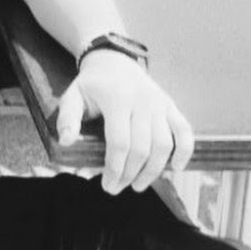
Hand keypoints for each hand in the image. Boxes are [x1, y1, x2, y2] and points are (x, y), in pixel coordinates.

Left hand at [56, 50, 193, 193]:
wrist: (114, 61)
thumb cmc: (91, 85)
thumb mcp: (73, 96)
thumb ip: (68, 118)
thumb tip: (66, 142)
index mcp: (116, 98)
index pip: (119, 142)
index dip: (114, 168)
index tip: (107, 185)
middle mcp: (142, 101)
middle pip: (142, 148)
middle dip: (130, 174)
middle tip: (119, 188)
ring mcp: (159, 103)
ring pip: (164, 145)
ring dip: (154, 171)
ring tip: (138, 184)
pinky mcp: (171, 106)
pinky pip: (184, 131)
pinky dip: (184, 152)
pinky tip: (174, 169)